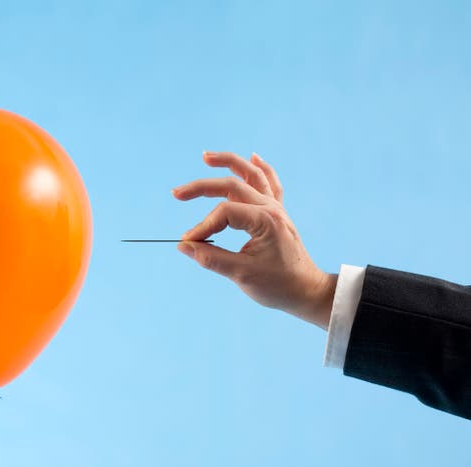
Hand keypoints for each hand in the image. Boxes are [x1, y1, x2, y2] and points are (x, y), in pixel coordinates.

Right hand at [173, 151, 336, 329]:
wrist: (307, 291)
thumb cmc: (278, 285)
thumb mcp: (241, 274)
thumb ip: (210, 258)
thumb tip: (183, 246)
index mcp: (265, 220)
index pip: (224, 213)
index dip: (202, 227)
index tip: (189, 243)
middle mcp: (271, 208)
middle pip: (231, 185)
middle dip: (202, 187)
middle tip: (177, 194)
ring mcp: (276, 208)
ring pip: (251, 175)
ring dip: (229, 162)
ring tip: (206, 156)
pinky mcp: (277, 214)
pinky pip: (270, 184)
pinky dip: (261, 169)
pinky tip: (253, 156)